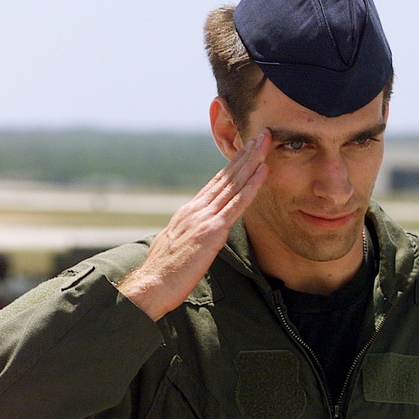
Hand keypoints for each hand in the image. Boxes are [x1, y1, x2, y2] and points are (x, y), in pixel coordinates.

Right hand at [118, 131, 271, 320]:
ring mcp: (204, 218)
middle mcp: (196, 209)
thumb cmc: (163, 272)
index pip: (216, 183)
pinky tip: (263, 172)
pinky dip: (251, 186)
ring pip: (233, 183)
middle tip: (261, 134)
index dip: (233, 165)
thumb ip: (189, 234)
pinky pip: (236, 205)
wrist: (152, 284)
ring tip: (266, 142)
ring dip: (252, 161)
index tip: (247, 149)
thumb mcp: (176, 245)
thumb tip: (197, 234)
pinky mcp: (212, 231)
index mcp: (189, 211)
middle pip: (226, 176)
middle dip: (246, 154)